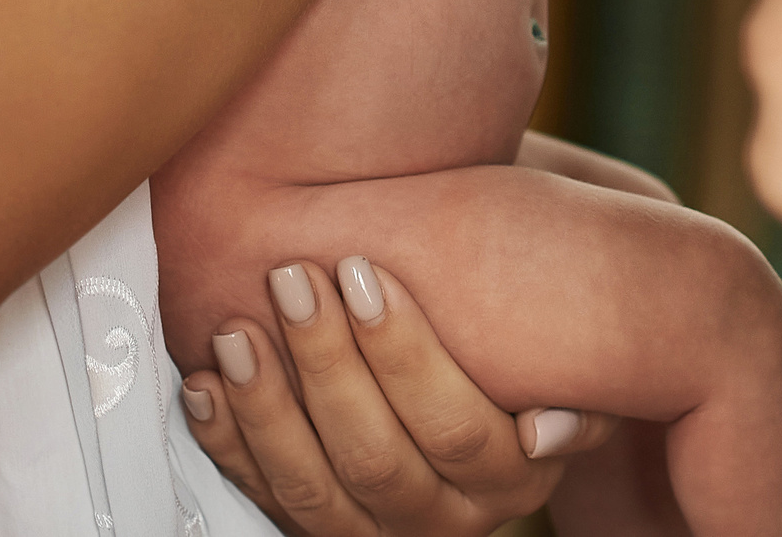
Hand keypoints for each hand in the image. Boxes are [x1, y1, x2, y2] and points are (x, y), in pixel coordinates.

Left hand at [184, 257, 622, 534]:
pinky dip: (227, 444)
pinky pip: (264, 500)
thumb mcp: (569, 355)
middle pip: (376, 459)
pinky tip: (205, 385)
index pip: (457, 431)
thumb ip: (575, 383)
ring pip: (313, 492)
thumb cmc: (517, 331)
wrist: (480, 354)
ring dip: (267, 409)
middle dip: (326, 365)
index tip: (363, 271)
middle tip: (294, 280)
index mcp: (515, 479)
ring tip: (239, 330)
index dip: (404, 354)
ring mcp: (378, 533)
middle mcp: (447, 520)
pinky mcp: (320, 529)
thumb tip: (545, 428)